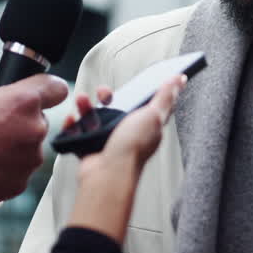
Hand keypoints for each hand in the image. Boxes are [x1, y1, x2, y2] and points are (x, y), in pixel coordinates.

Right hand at [0, 74, 67, 205]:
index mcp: (24, 102)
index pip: (56, 88)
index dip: (47, 89)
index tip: (41, 93)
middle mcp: (34, 129)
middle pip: (39, 119)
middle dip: (21, 120)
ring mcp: (30, 159)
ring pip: (30, 146)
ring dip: (15, 145)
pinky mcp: (22, 182)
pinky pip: (20, 168)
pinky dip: (8, 166)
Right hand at [68, 75, 184, 242]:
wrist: (108, 173)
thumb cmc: (132, 148)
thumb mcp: (153, 115)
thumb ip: (165, 96)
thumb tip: (180, 79)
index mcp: (146, 125)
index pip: (146, 104)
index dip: (139, 91)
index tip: (132, 82)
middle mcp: (128, 133)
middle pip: (115, 106)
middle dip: (106, 96)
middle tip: (104, 94)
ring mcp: (108, 141)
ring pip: (95, 117)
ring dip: (86, 106)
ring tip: (82, 101)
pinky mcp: (91, 148)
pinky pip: (79, 132)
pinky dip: (73, 125)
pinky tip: (73, 120)